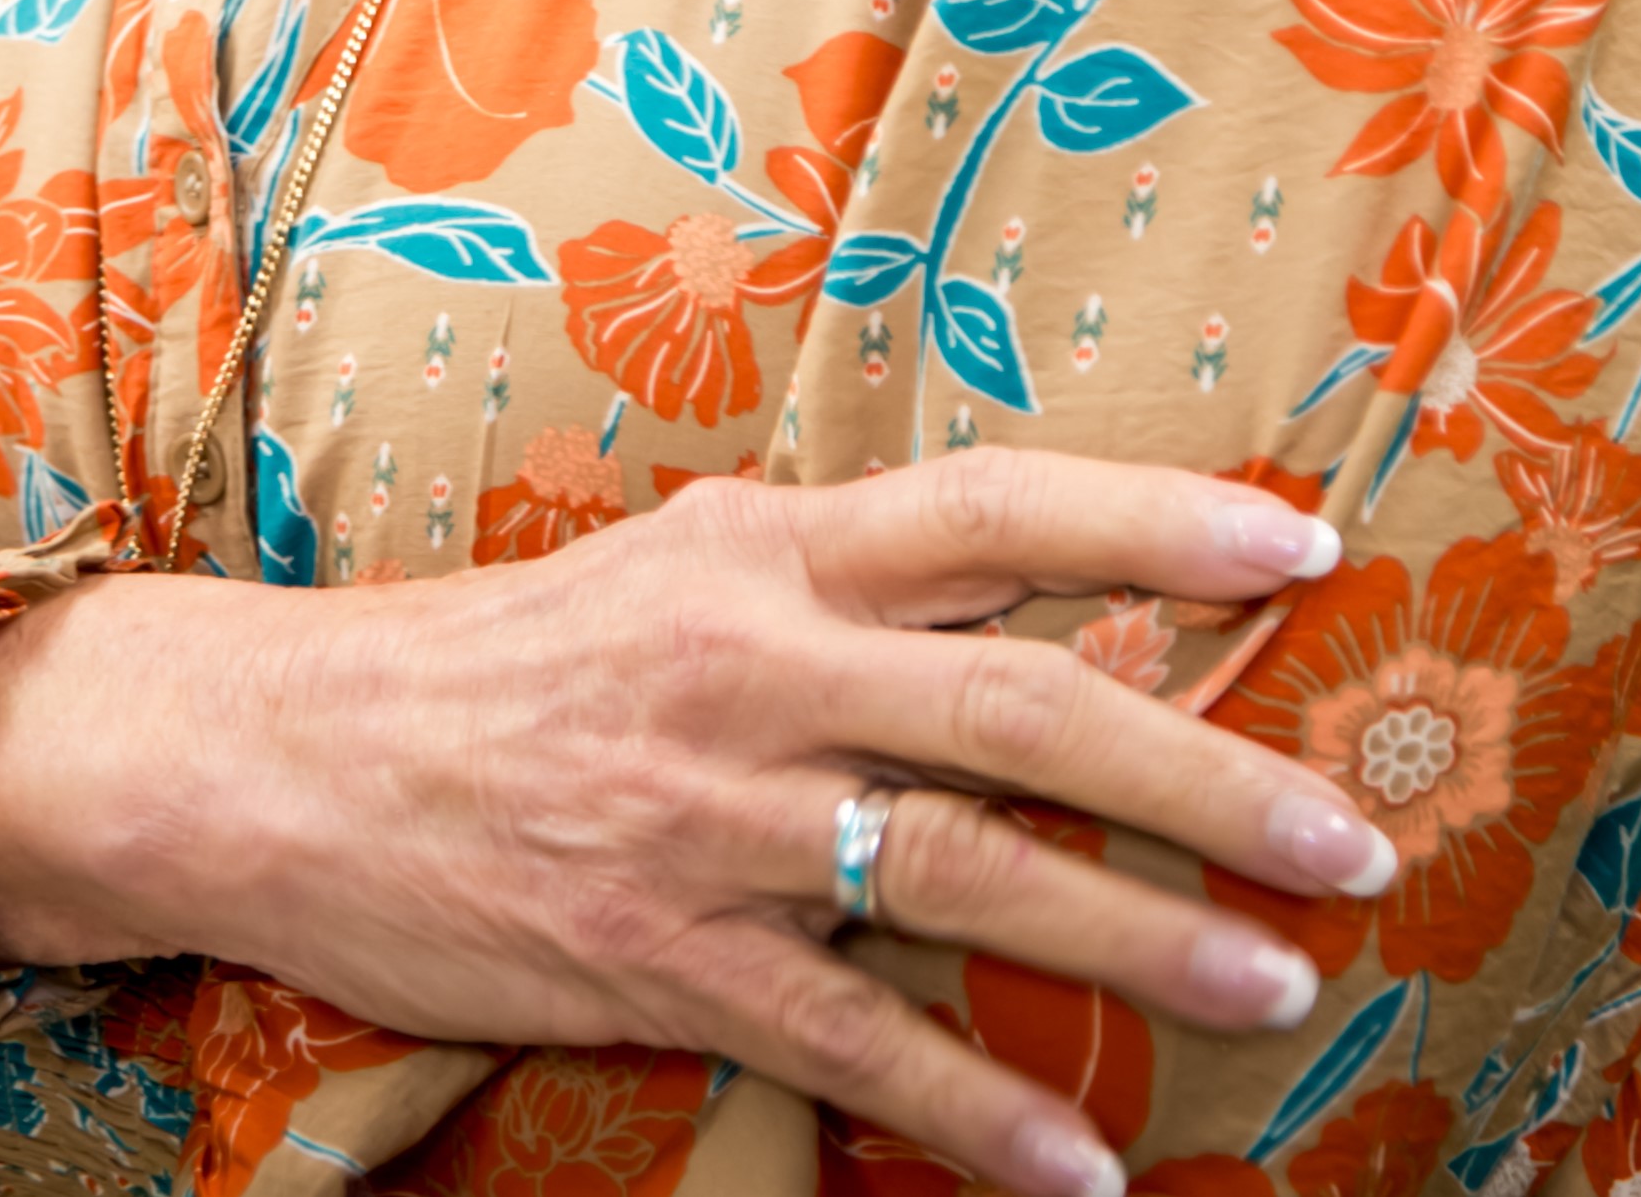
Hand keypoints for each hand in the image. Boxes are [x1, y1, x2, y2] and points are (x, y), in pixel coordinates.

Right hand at [0, 451, 1395, 1196]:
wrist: (290, 752)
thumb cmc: (509, 656)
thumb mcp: (680, 563)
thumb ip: (840, 578)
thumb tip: (1021, 587)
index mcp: (769, 546)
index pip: (997, 510)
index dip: (1154, 519)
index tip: (1302, 543)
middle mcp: (756, 662)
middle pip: (1021, 707)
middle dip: (1204, 774)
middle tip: (1349, 834)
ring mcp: (711, 815)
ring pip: (964, 873)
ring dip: (1135, 939)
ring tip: (1273, 986)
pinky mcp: (662, 957)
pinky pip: (853, 1041)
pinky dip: (978, 1110)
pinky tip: (1079, 1161)